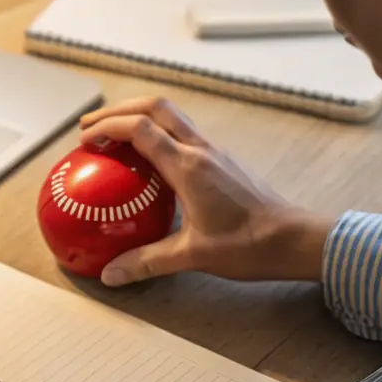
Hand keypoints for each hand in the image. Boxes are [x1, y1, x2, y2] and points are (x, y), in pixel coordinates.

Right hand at [79, 97, 331, 285]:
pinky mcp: (223, 161)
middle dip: (119, 110)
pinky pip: (184, 135)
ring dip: (140, 118)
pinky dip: (159, 136)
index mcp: (189, 166)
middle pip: (155, 107)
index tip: (85, 140)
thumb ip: (148, 262)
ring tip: (115, 139)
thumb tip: (110, 275)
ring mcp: (215, 152)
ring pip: (172, 117)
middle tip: (92, 129)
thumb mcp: (192, 255)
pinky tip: (150, 163)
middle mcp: (201, 150)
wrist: (296, 239)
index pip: (140, 129)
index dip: (108, 127)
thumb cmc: (249, 246)